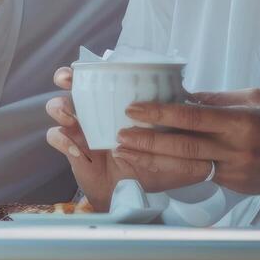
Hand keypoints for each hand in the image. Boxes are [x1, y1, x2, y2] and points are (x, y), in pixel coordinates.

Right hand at [44, 66, 202, 209]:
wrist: (134, 196)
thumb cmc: (152, 168)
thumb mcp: (173, 150)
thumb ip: (185, 132)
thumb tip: (201, 112)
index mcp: (117, 103)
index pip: (102, 77)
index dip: (93, 67)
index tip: (89, 64)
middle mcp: (96, 110)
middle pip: (74, 86)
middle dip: (67, 78)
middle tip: (66, 79)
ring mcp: (81, 128)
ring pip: (59, 108)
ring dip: (60, 107)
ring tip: (71, 116)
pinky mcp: (73, 149)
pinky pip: (57, 138)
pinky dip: (63, 139)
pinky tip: (77, 149)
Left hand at [114, 89, 259, 197]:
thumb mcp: (254, 99)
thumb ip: (217, 98)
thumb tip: (183, 95)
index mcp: (240, 121)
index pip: (192, 116)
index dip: (160, 112)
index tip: (134, 109)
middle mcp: (234, 148)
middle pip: (182, 144)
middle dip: (147, 139)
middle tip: (119, 134)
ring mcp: (231, 170)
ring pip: (183, 165)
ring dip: (150, 158)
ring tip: (124, 151)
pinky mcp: (228, 185)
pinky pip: (194, 175)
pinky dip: (170, 168)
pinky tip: (148, 163)